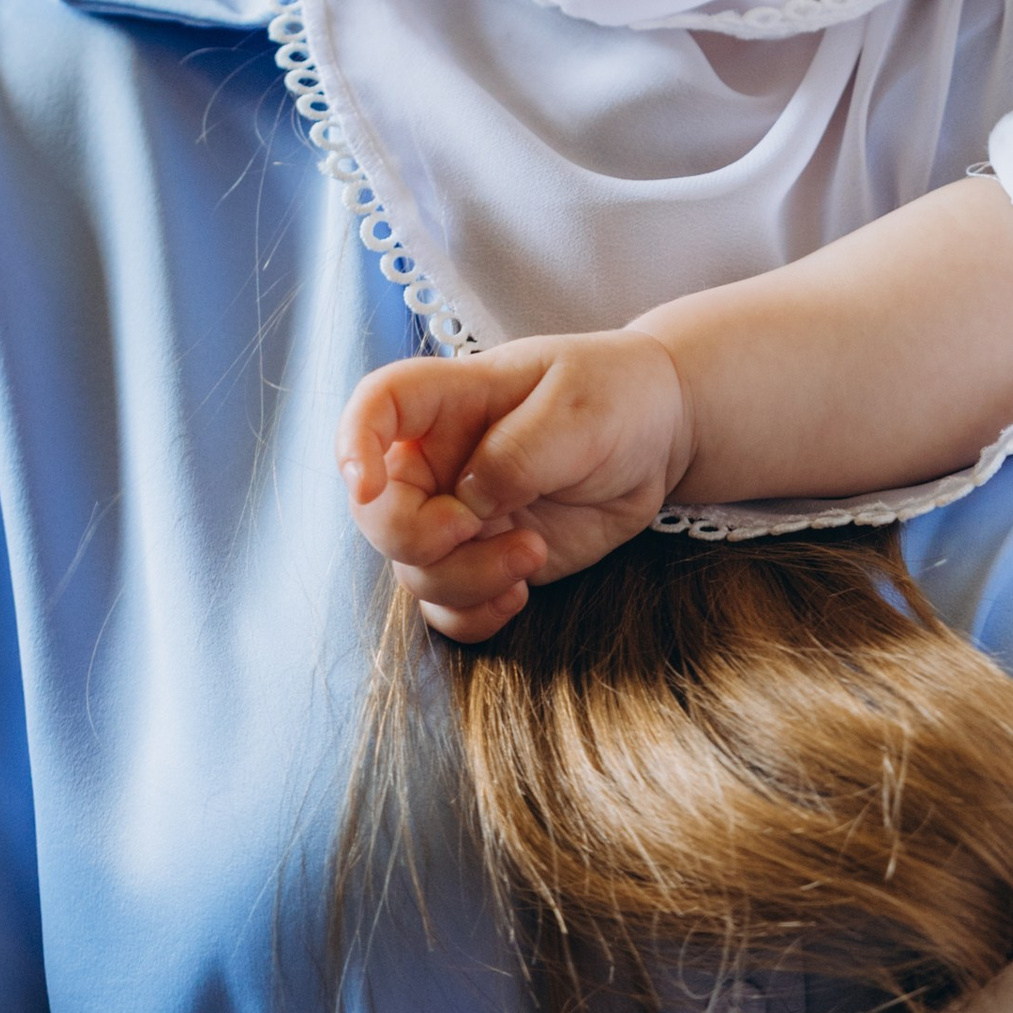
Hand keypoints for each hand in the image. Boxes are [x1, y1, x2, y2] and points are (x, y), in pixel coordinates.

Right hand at [335, 334, 693, 639]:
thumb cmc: (616, 395)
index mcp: (453, 400)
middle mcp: (441, 460)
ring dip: (463, 581)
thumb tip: (466, 504)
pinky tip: (520, 596)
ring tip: (532, 555)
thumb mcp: (577, 410)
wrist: (660, 433)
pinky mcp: (486, 559)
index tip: (367, 484)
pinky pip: (448, 607)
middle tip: (479, 530)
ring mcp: (460, 515)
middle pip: (379, 512)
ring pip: (414, 571)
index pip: (377, 406)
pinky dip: (473, 617)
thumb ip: (516, 454)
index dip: (352, 444)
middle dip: (418, 539)